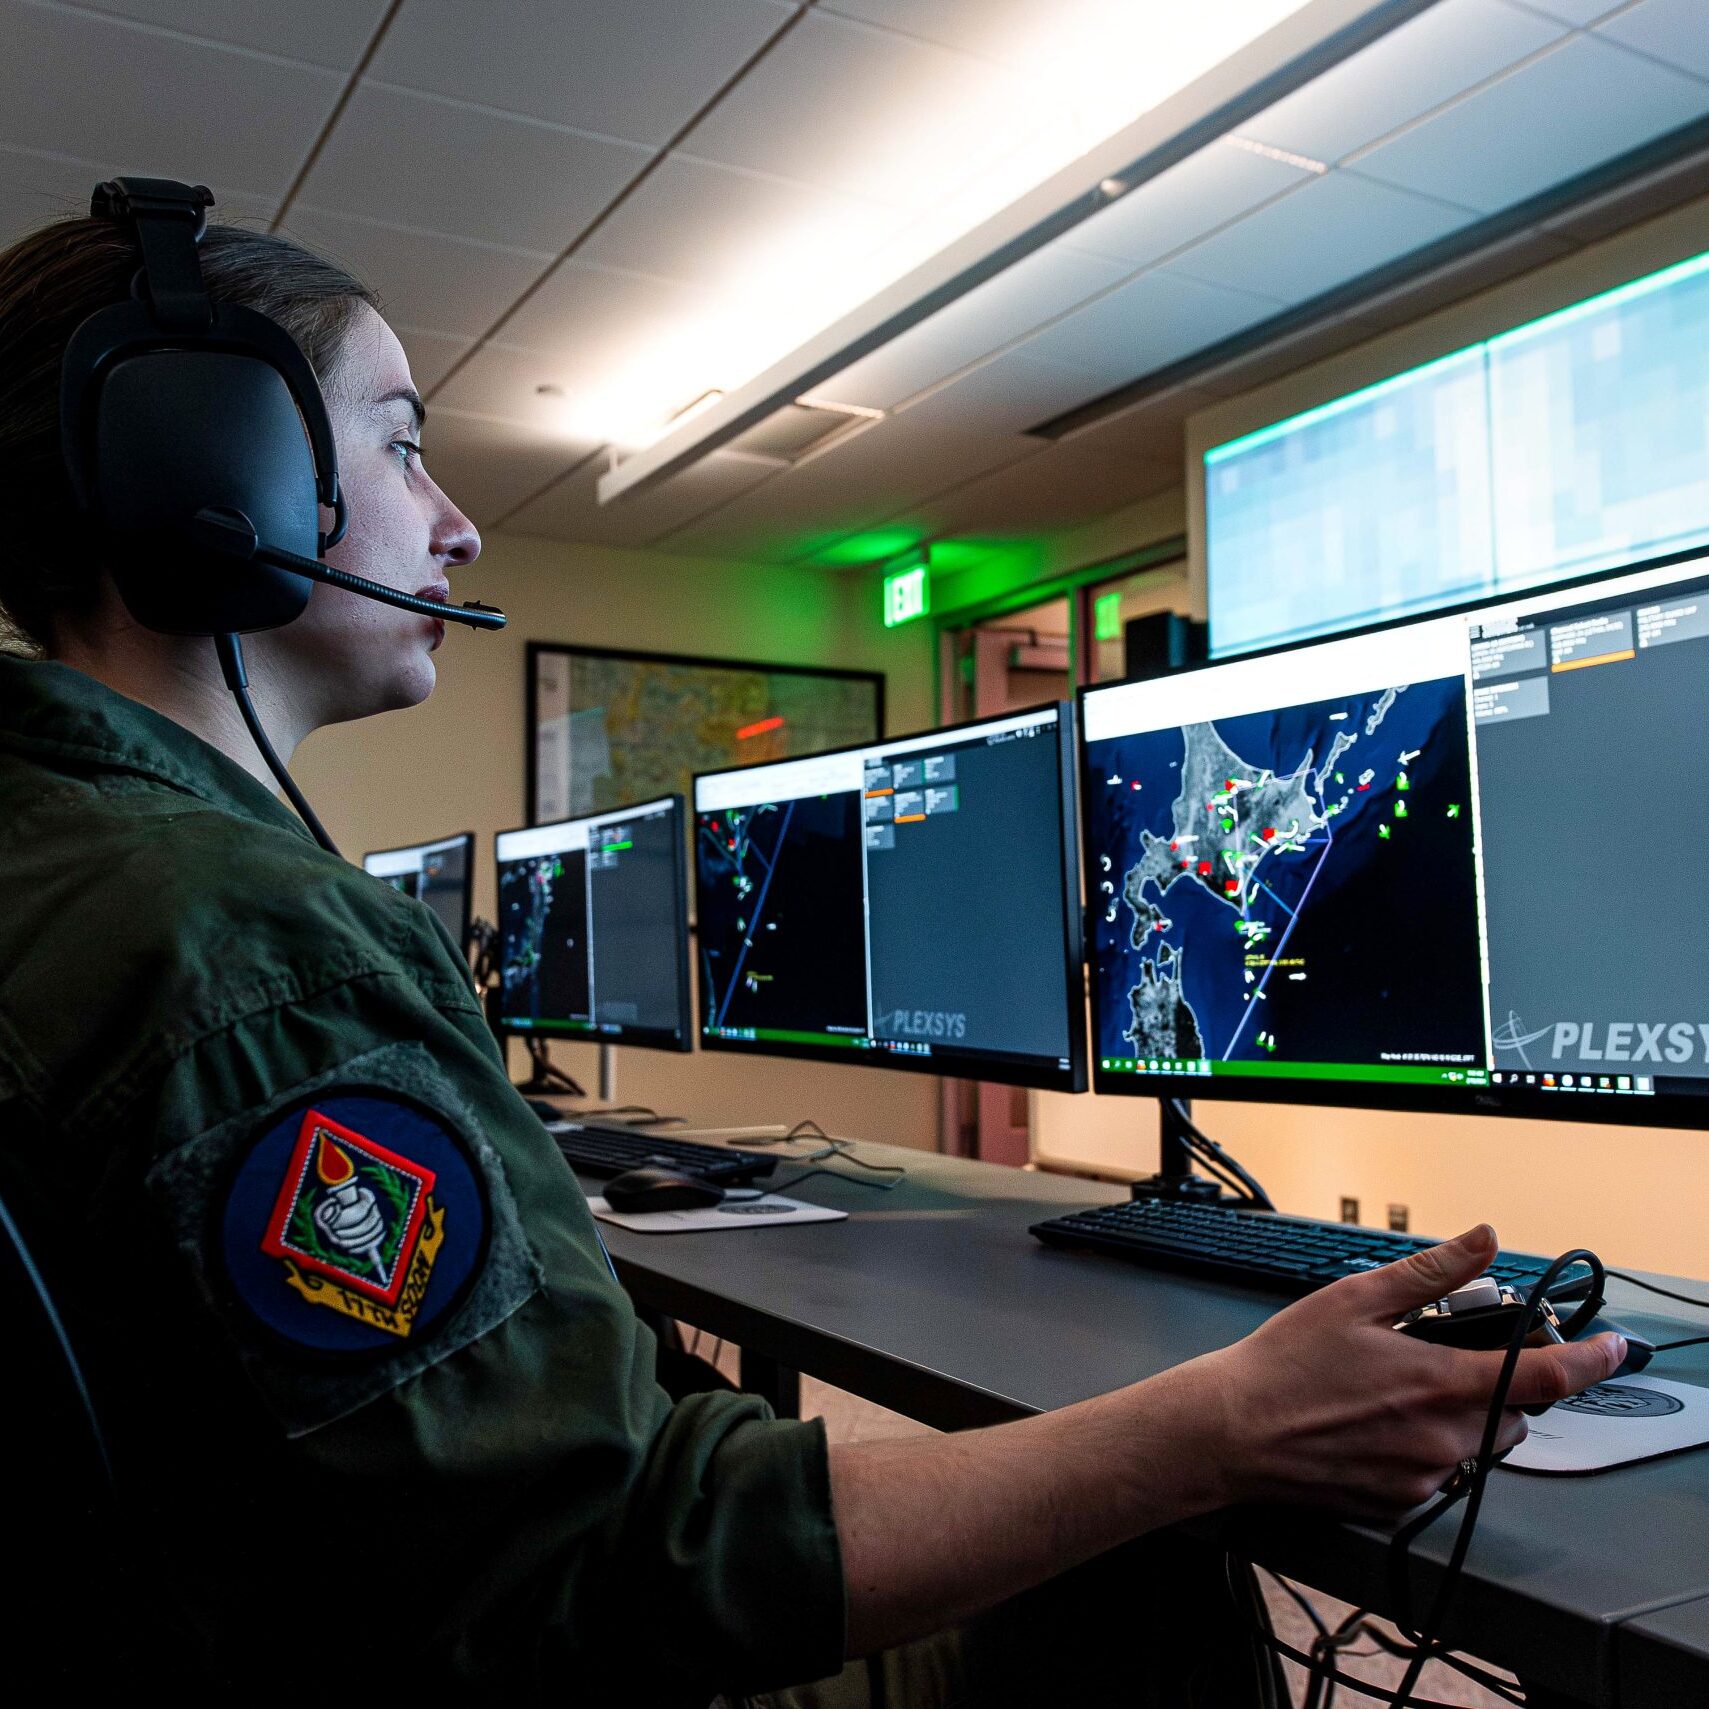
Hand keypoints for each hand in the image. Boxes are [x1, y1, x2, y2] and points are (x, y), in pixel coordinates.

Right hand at [1193, 1225, 1625, 1518]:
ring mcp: (1422, 1477)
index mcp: (1438, 1384)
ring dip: (1464, 1417)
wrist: (1231, 1432)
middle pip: (1514, 1414)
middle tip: (1444, 1359)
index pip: (1543, 1377)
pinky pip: (1440, 1473)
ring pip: (1479, 1445)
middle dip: (1497, 1385)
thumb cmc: (1283, 1365)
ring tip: (1400, 1392)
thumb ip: (1430, 1274)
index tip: (1610, 1349)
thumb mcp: (1354, 1300)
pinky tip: (1377, 1424)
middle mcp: (1442, 1438)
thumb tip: (1480, 1241)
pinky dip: (1427, 1447)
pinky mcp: (1400, 1503)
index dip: (1588, 1361)